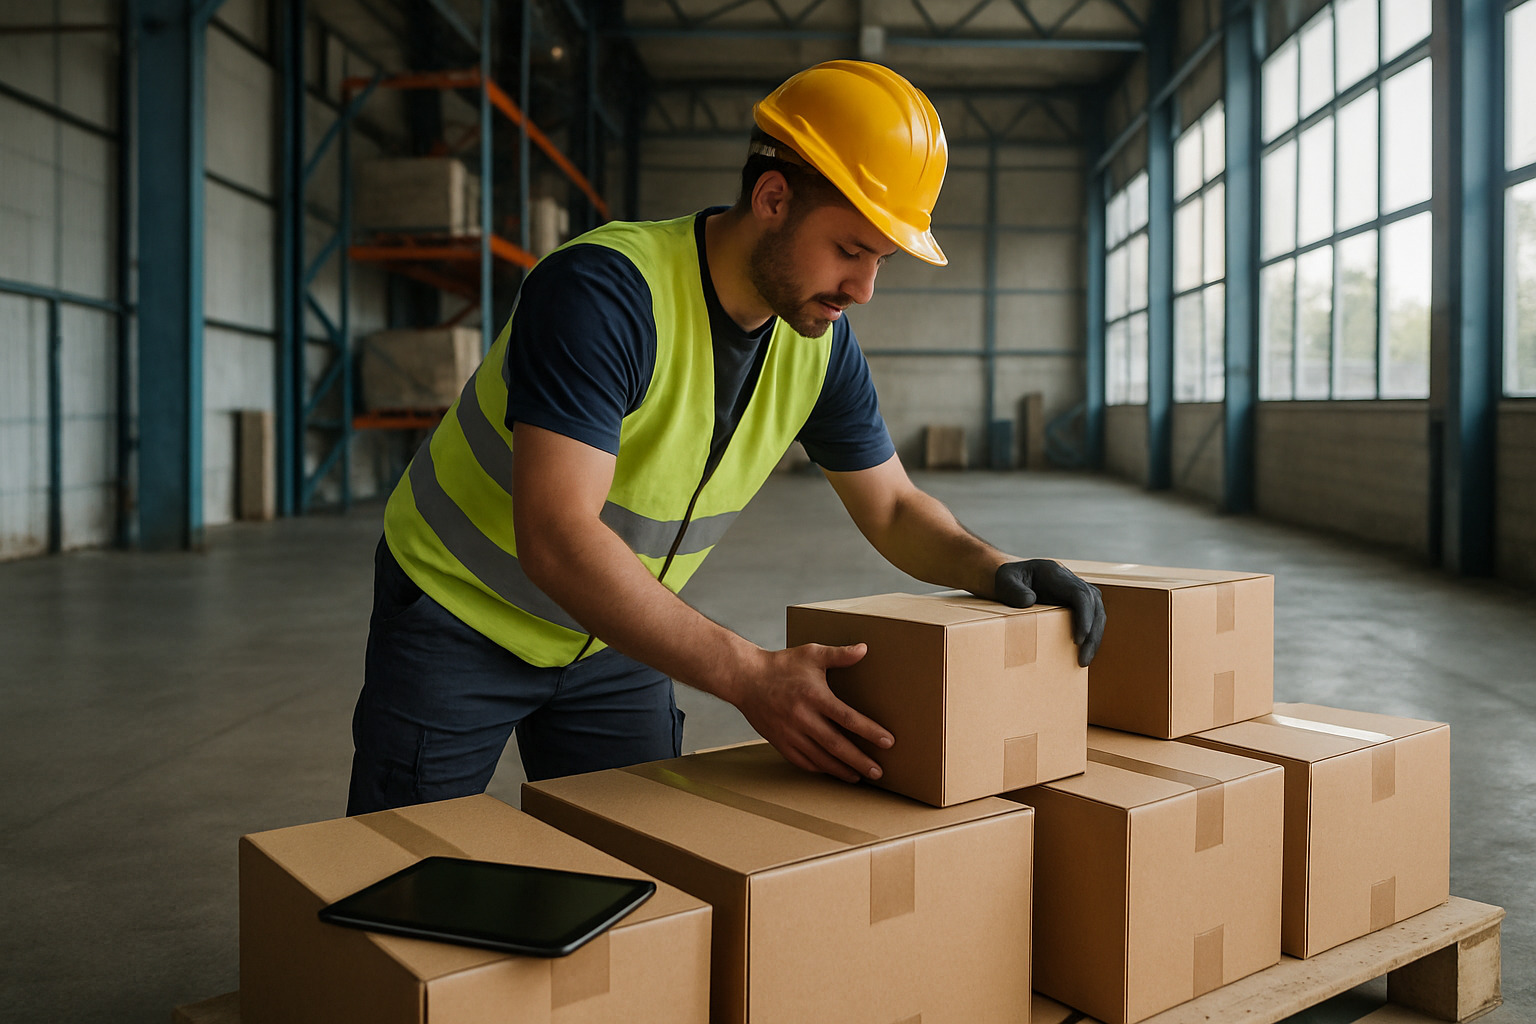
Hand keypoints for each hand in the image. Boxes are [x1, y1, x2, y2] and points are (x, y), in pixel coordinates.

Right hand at [733, 644, 893, 783]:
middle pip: (837, 746)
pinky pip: (803, 761)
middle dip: (860, 761)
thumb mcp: (812, 654)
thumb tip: (864, 649)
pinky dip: (820, 769)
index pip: (848, 718)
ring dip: (842, 770)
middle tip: (878, 772)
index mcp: (814, 696)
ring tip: (859, 777)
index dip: (869, 732)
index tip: (888, 742)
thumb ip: (839, 654)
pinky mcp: (780, 742)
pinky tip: (833, 771)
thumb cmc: (782, 665)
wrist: (746, 679)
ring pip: (820, 758)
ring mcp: (790, 733)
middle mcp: (803, 718)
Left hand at [994, 559, 1106, 666]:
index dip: (1084, 616)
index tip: (1079, 639)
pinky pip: (1092, 618)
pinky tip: (1083, 653)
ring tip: (1084, 661)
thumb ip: (1013, 589)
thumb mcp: (1005, 580)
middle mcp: (1072, 581)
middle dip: (1093, 634)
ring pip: (1097, 613)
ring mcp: (1077, 591)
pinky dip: (1091, 636)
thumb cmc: (1008, 579)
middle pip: (1094, 605)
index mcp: (1056, 574)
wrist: (1013, 578)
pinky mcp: (1077, 603)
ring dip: (1095, 638)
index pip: (1080, 594)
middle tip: (1083, 659)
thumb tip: (1029, 601)